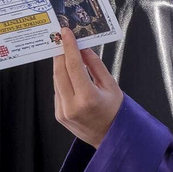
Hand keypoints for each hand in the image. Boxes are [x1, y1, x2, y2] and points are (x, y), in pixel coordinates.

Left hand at [52, 25, 124, 146]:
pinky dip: (62, 79)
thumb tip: (83, 49)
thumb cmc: (115, 112)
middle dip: (60, 53)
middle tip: (62, 38)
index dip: (69, 47)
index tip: (65, 32)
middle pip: (59, 72)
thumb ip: (96, 66)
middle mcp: (72, 106)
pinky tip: (68, 73)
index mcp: (88, 98)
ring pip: (56, 81)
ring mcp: (63, 112)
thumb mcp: (111, 86)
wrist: (110, 138)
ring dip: (60, 65)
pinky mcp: (59, 115)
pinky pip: (57, 91)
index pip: (73, 66)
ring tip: (65, 52)